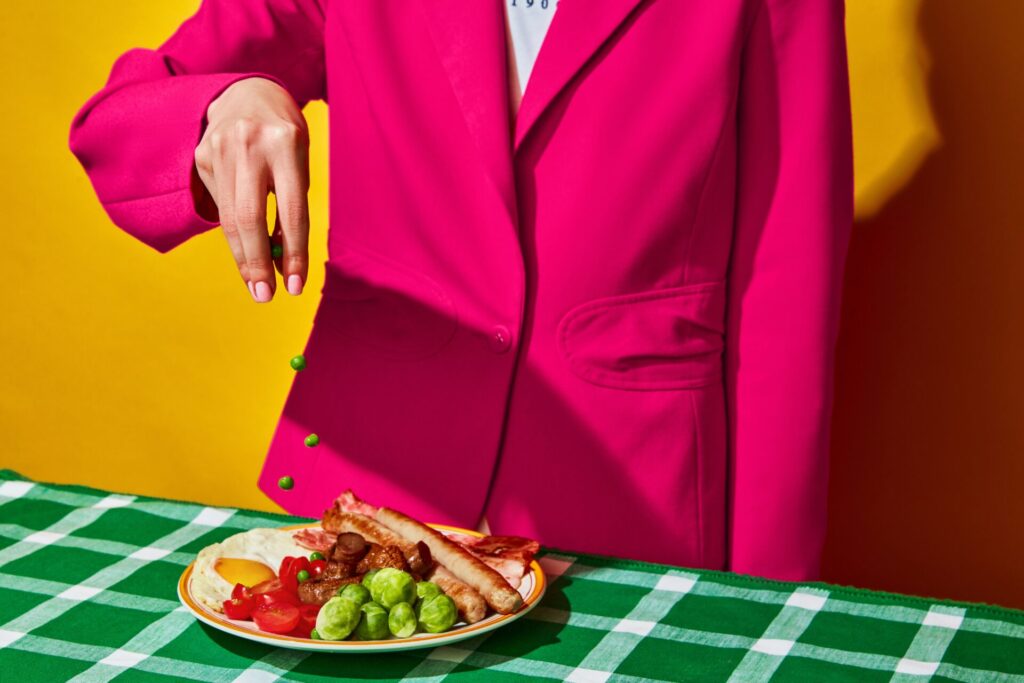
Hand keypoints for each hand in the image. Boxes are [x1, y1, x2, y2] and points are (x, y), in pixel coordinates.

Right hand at [193, 77, 309, 301]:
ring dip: (243, 258)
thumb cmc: (285, 136)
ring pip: (229, 218)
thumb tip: (282, 262)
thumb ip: (291, 206)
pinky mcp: (201, 157)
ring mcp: (219, 150)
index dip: (294, 253)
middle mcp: (249, 145)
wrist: (248, 92)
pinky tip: (245, 249)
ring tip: (256, 285)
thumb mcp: (300, 161)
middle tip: (265, 296)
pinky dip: (233, 234)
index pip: (291, 210)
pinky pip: (220, 206)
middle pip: (249, 218)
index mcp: (285, 143)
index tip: (296, 286)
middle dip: (258, 263)